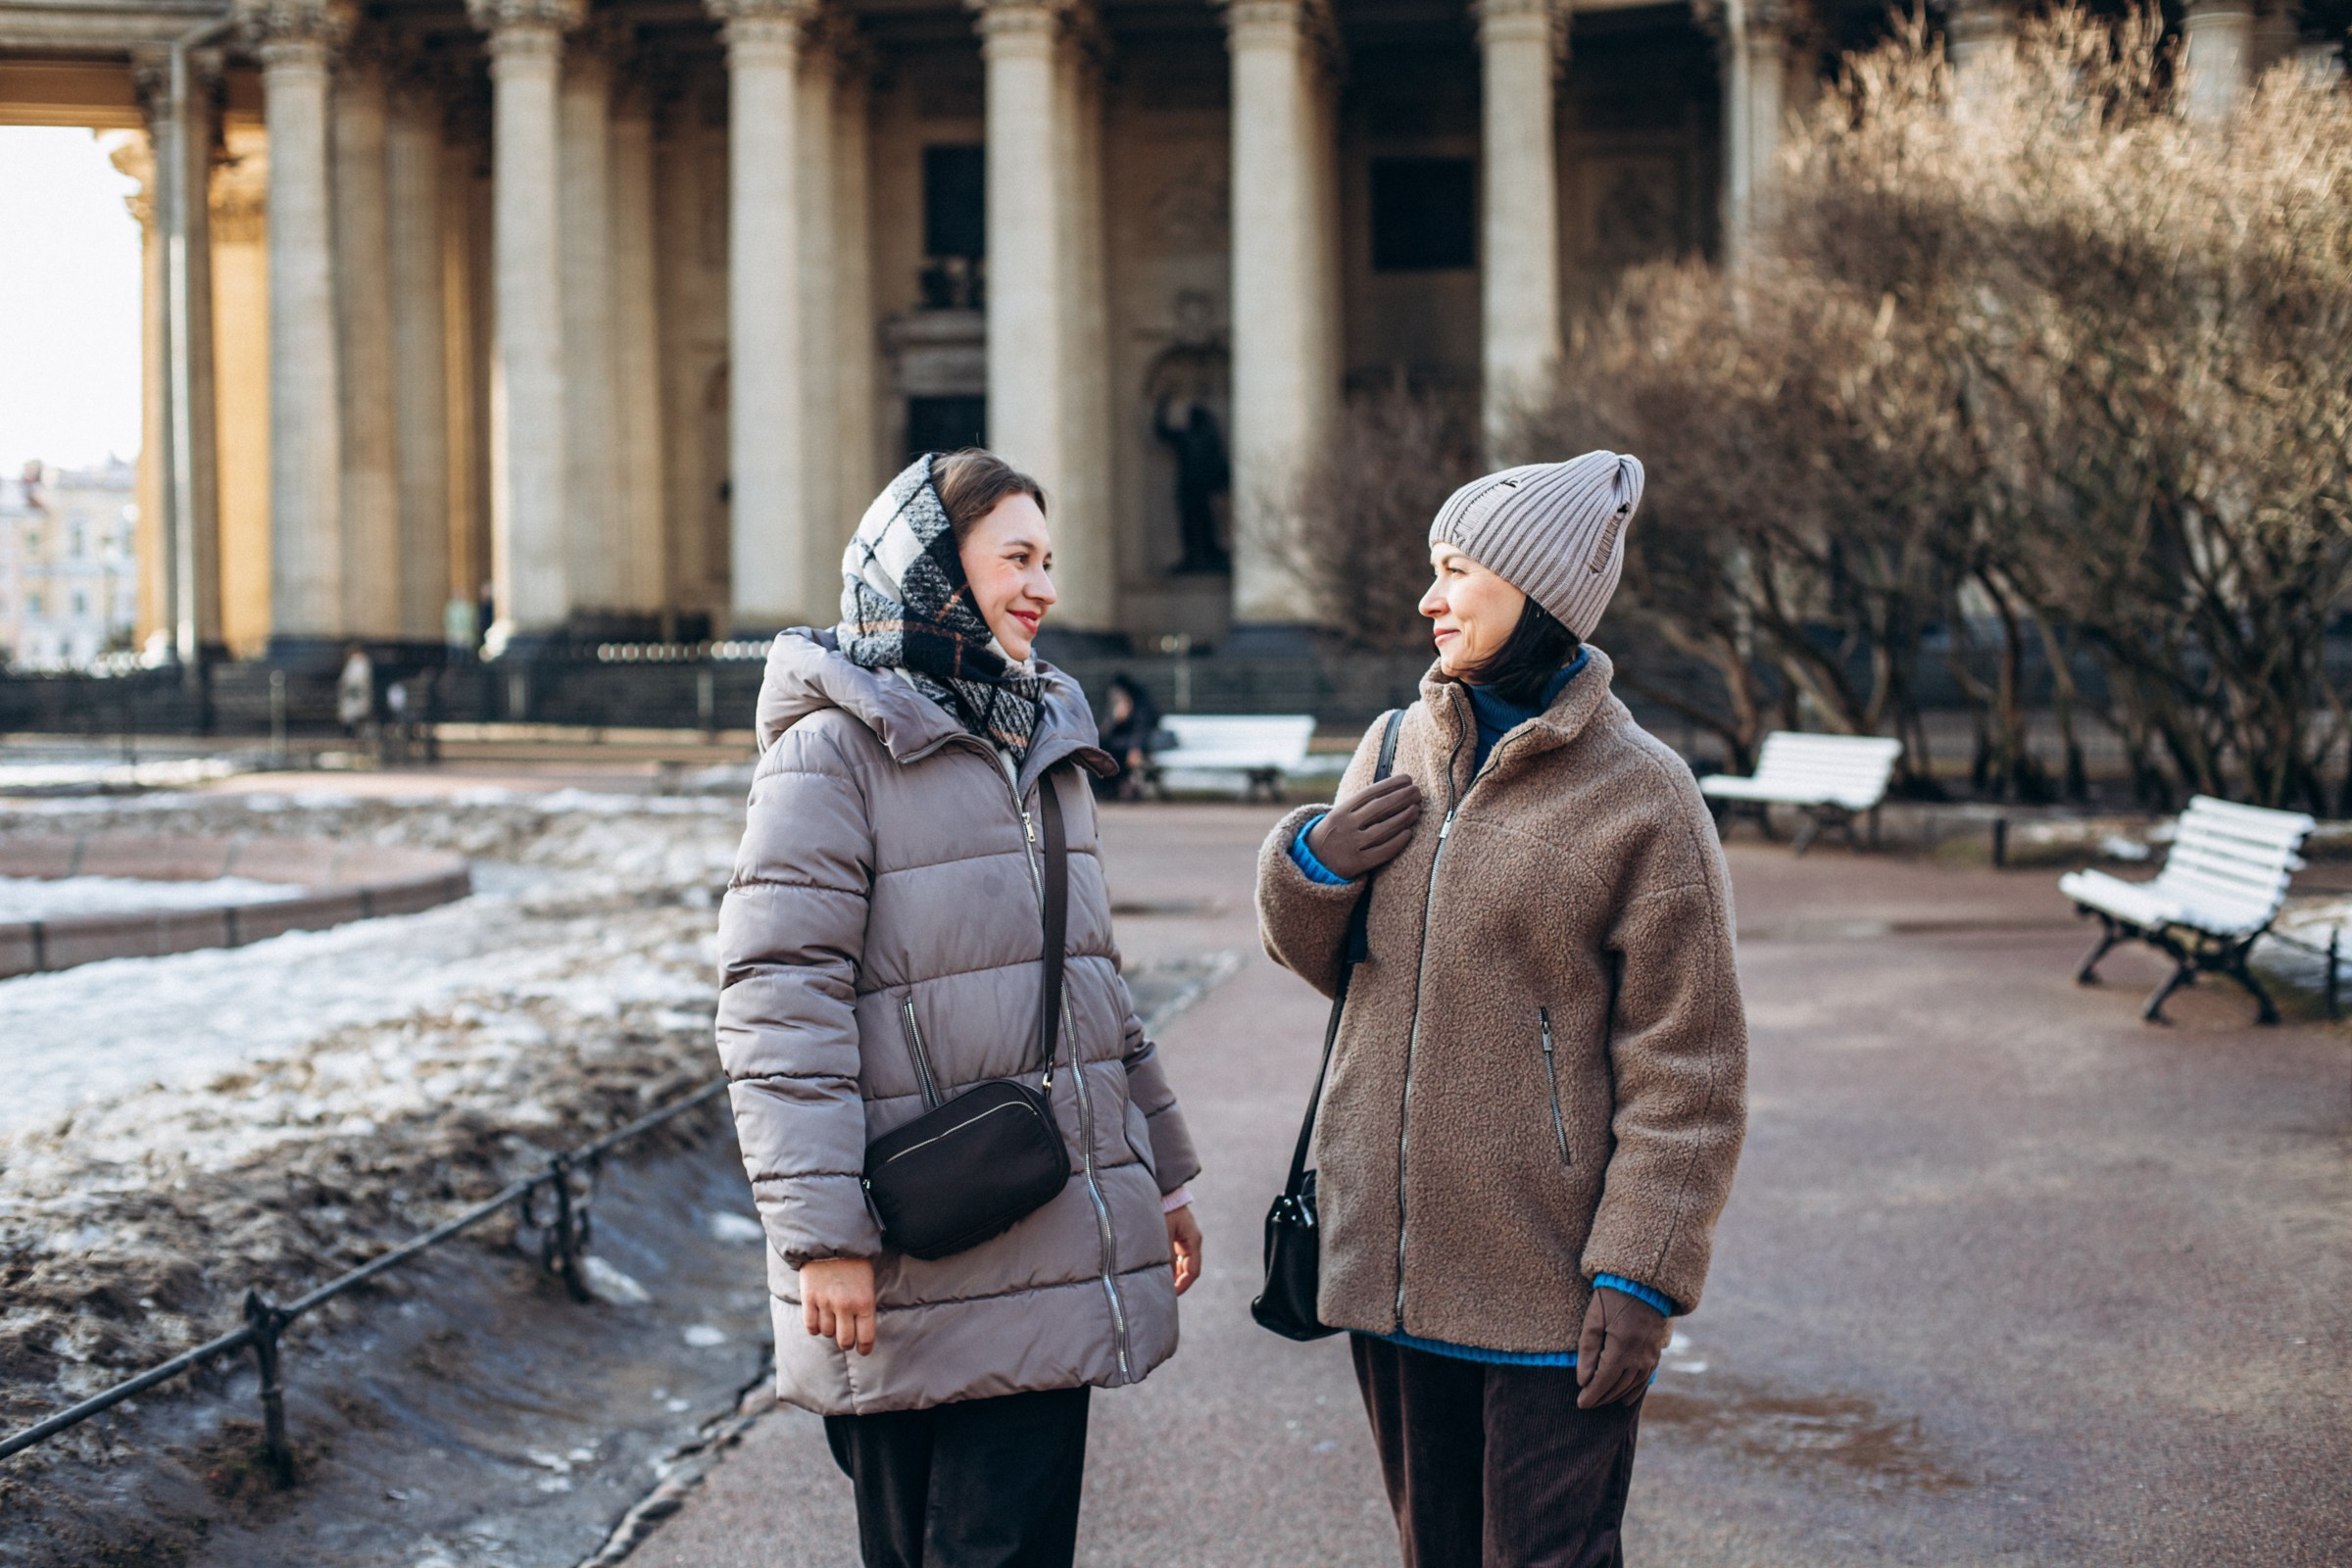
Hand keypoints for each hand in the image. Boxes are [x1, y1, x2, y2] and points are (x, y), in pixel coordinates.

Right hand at [801, 1257, 877, 1355]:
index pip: (866, 1337)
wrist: (831, 1240)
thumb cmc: (854, 1262)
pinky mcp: (809, 1298)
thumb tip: (860, 1331)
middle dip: (846, 1343)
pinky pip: (810, 1325)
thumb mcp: (867, 1283)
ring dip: (830, 1330)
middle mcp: (845, 1305)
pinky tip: (818, 1321)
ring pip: (827, 1333)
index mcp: (865, 1301)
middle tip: (846, 1339)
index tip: (862, 1350)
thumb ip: (864, 1306)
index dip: (864, 1348)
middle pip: (845, 1341)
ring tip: (832, 1320)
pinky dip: (814, 1327)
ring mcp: (826, 1302)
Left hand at [1165, 1204, 1203, 1295]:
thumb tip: (1167, 1280)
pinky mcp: (1173, 1234)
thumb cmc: (1162, 1208)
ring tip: (1157, 1283)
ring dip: (1171, 1273)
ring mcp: (1183, 1237)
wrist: (1159, 1188)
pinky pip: (1173, 1255)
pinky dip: (1167, 1264)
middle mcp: (1191, 1240)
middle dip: (1176, 1281)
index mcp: (1193, 1239)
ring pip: (1180, 1263)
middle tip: (1162, 1292)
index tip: (1170, 1294)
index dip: (1183, 1285)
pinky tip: (1156, 1270)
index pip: (1193, 1270)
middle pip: (1187, 1268)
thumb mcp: (1164, 1234)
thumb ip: (1167, 1258)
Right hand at [1304, 772, 1422, 879]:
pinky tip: (1409, 833)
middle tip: (1417, 792)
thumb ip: (1359, 806)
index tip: (1407, 779)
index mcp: (1340, 811)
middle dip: (1402, 797)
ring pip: (1383, 829)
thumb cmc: (1334, 834)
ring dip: (1404, 817)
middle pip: (1379, 808)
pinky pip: (1382, 851)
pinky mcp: (1356, 864)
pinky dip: (1397, 841)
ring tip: (1416, 809)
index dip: (1391, 784)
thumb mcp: (1339, 816)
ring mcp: (1350, 845)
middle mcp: (1345, 826)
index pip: (1369, 793)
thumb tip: (1392, 790)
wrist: (1313, 862)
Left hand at [1575, 1286, 1667, 1408]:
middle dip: (1601, 1397)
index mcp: (1621, 1348)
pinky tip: (1625, 1400)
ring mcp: (1649, 1357)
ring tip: (1600, 1401)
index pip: (1604, 1381)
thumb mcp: (1593, 1321)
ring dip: (1615, 1396)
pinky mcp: (1655, 1354)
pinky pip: (1645, 1379)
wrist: (1642, 1284)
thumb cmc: (1612, 1299)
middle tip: (1586, 1403)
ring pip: (1631, 1386)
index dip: (1591, 1395)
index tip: (1580, 1404)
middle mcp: (1638, 1357)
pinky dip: (1634, 1392)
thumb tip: (1582, 1381)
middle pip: (1617, 1387)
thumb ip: (1587, 1352)